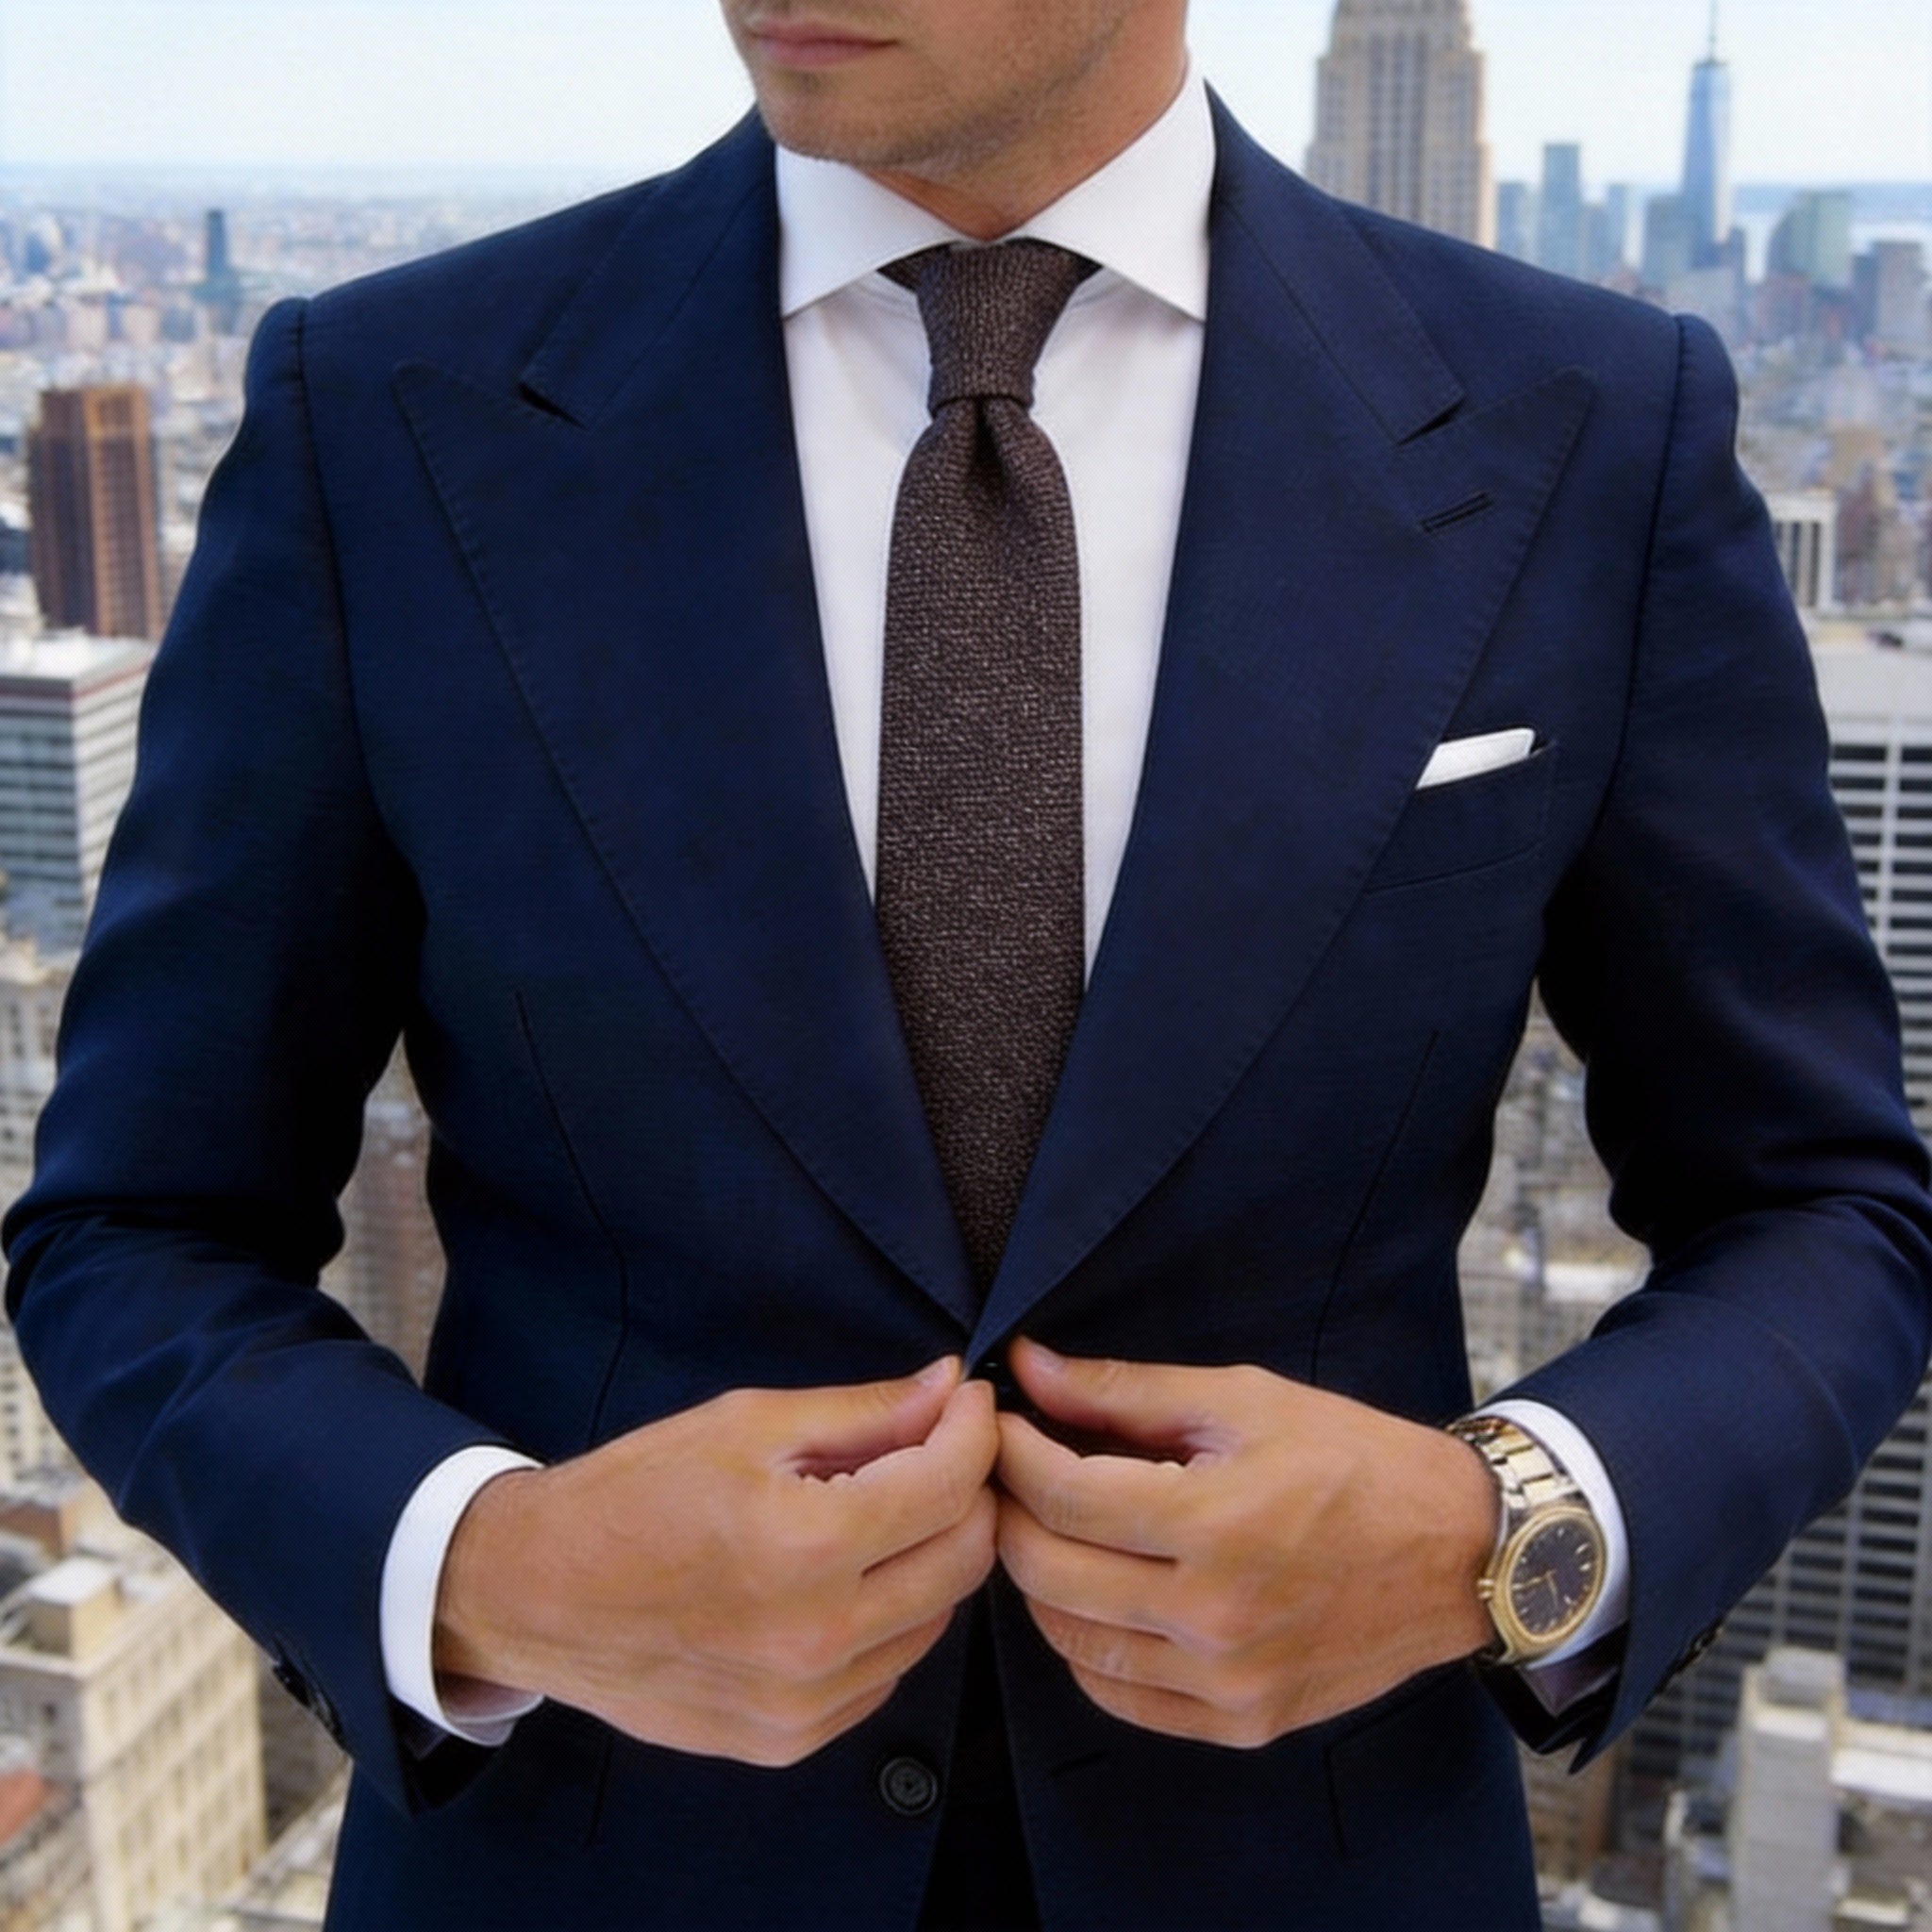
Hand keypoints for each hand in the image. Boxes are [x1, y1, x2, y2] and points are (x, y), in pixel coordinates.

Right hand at [434, 1356, 998, 1766]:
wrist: (536, 1596)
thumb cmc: (634, 1494)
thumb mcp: (747, 1424)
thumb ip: (863, 1411)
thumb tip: (948, 1387)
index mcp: (807, 1545)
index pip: (949, 1485)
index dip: (975, 1430)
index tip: (969, 1401)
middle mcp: (818, 1636)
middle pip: (965, 1558)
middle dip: (969, 1491)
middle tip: (938, 1449)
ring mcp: (807, 1702)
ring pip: (936, 1619)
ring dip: (932, 1555)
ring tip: (884, 1510)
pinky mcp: (790, 1739)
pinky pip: (887, 1671)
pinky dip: (890, 1618)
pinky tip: (845, 1577)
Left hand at [993, 1338, 1496, 1747]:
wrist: (1459, 1552)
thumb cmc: (1355, 1460)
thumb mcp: (1243, 1400)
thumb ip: (1126, 1391)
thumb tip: (1029, 1366)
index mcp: (1215, 1524)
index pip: (1062, 1496)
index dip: (1013, 1453)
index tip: (1000, 1423)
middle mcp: (1214, 1617)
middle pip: (1049, 1572)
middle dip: (1010, 1512)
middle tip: (1010, 1473)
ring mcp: (1227, 1682)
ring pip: (1070, 1642)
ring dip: (1040, 1580)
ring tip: (1050, 1528)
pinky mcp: (1242, 1723)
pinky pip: (1120, 1696)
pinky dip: (1085, 1647)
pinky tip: (1095, 1596)